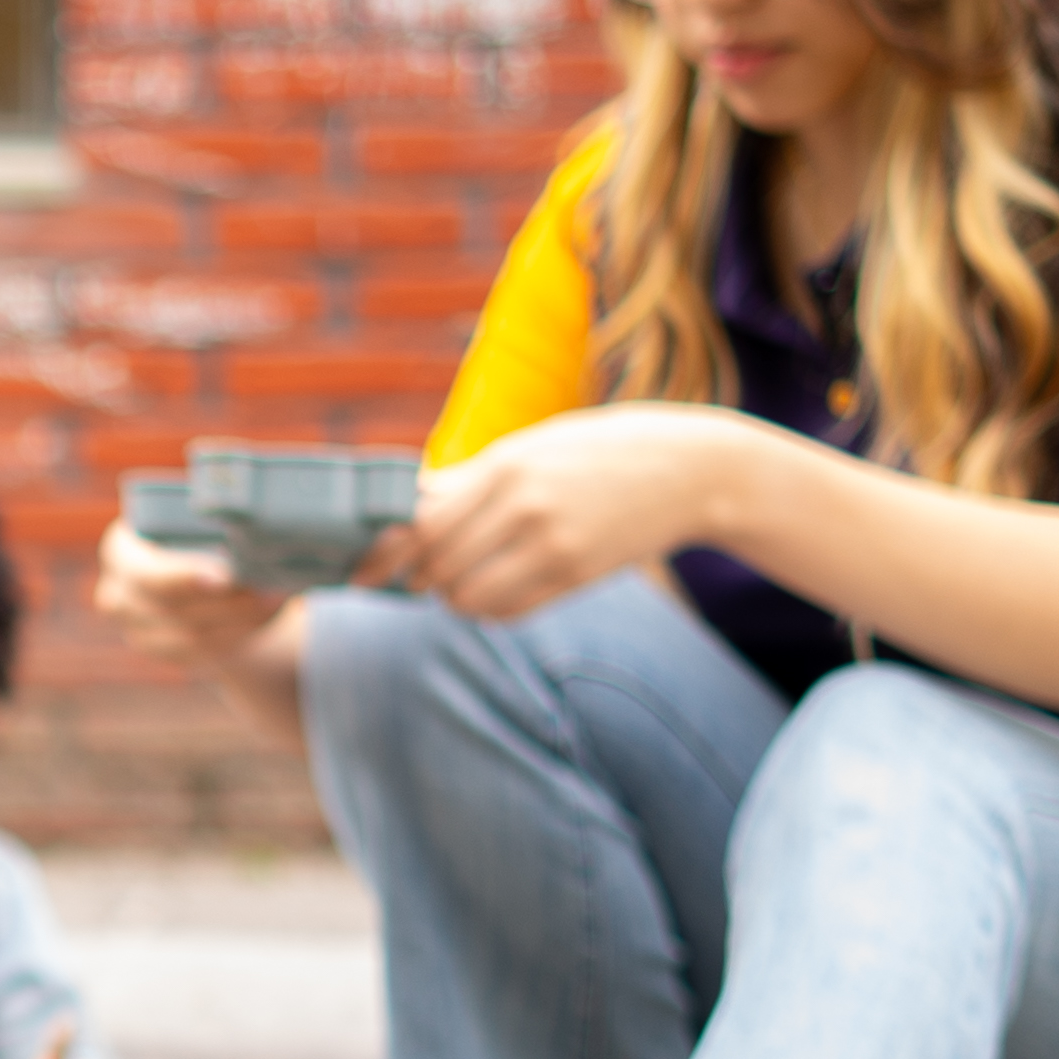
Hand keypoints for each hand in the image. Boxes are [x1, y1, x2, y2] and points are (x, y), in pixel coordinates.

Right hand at [93, 520, 291, 673]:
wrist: (200, 568)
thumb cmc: (200, 529)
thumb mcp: (201, 516)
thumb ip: (216, 517)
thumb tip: (250, 520)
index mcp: (121, 549)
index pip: (143, 573)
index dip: (182, 578)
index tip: (225, 577)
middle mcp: (118, 593)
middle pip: (170, 610)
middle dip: (224, 603)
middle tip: (268, 591)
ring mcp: (135, 628)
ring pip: (190, 636)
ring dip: (238, 620)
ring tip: (275, 600)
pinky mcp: (159, 651)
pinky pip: (200, 654)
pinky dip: (236, 636)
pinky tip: (262, 616)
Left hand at [391, 407, 768, 621]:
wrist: (687, 469)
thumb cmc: (597, 452)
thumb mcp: (533, 447)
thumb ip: (470, 480)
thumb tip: (404, 506)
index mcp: (506, 464)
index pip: (421, 522)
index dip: (388, 550)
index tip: (371, 562)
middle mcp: (526, 504)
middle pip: (437, 563)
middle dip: (416, 576)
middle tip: (414, 576)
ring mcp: (554, 544)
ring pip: (466, 596)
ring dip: (452, 596)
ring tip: (459, 581)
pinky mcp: (577, 576)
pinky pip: (507, 611)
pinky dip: (487, 609)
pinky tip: (494, 591)